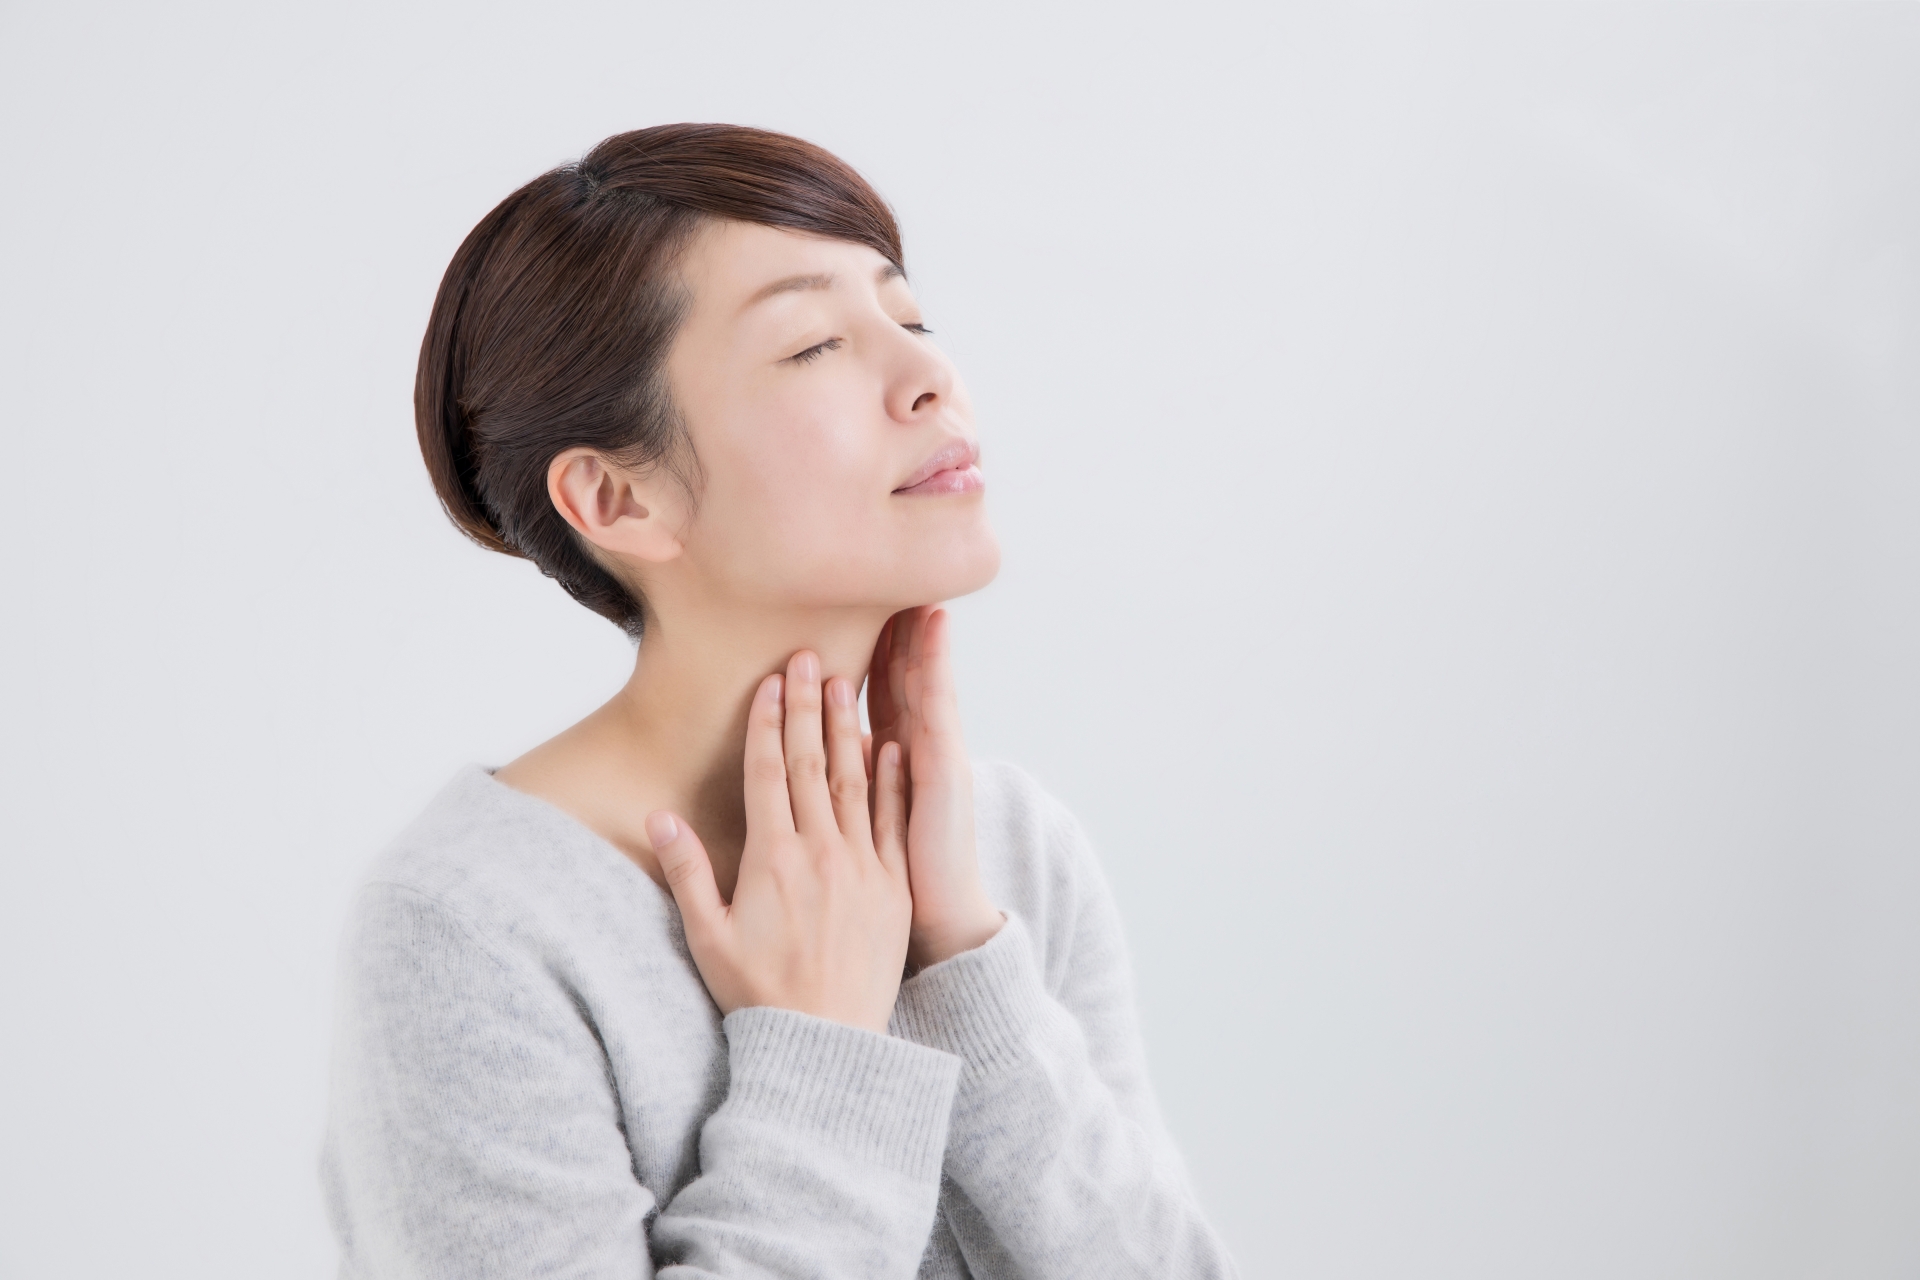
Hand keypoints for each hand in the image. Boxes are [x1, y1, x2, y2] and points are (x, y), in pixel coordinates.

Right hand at [647, 651, 912, 1034]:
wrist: (827, 1043)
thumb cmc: (759, 994)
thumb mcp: (709, 937)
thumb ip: (688, 872)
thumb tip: (659, 818)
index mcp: (773, 860)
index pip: (769, 774)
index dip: (768, 723)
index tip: (770, 682)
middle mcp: (821, 853)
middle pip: (811, 764)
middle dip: (808, 706)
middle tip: (808, 657)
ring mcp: (863, 867)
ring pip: (855, 781)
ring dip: (848, 728)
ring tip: (846, 681)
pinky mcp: (893, 887)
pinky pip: (892, 820)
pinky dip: (892, 778)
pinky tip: (892, 743)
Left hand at [867, 607, 1005, 971]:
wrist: (943, 921)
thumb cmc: (901, 883)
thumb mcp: (866, 826)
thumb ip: (850, 782)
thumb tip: (827, 747)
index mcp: (894, 763)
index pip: (880, 693)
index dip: (871, 653)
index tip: (859, 609)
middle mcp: (918, 754)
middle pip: (903, 679)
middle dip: (897, 633)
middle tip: (891, 582)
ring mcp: (936, 760)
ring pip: (923, 687)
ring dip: (918, 640)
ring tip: (915, 594)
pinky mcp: (945, 775)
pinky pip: (937, 716)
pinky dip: (935, 677)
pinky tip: (932, 640)